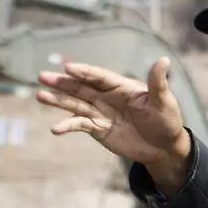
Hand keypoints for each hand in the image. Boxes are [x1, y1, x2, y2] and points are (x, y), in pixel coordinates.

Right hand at [36, 59, 193, 188]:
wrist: (163, 147)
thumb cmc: (166, 120)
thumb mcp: (164, 101)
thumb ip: (158, 82)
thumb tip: (163, 60)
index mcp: (121, 86)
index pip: (99, 76)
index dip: (84, 72)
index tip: (68, 68)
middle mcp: (107, 96)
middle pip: (81, 87)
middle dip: (62, 82)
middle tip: (42, 76)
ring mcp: (101, 112)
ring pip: (75, 104)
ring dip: (58, 100)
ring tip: (40, 95)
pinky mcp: (98, 129)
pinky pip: (80, 125)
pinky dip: (67, 126)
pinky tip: (55, 128)